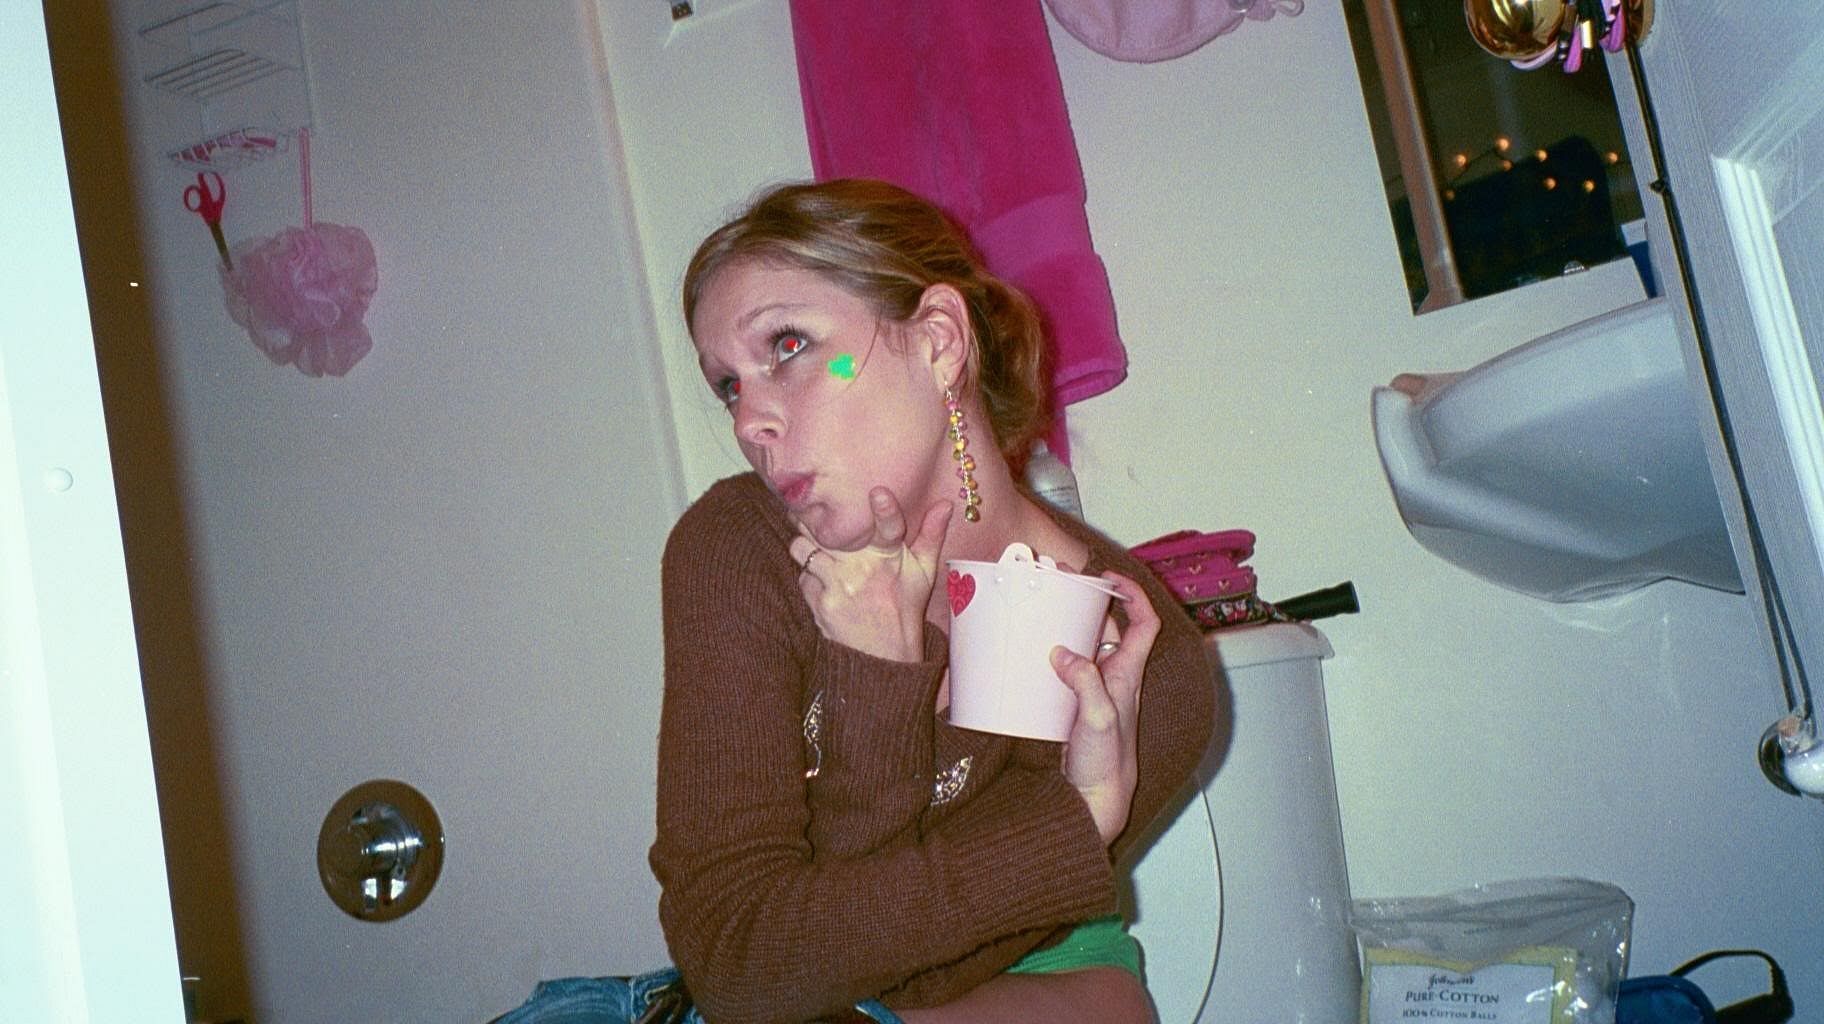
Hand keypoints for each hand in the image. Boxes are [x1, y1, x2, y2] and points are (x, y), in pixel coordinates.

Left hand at [790, 488, 952, 661]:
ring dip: (805, 545)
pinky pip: (802, 576)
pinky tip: (821, 580)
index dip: (886, 510)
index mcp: (890, 558)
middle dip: (815, 519)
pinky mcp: (821, 603)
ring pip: (803, 548)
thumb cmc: (903, 607)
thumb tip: (946, 503)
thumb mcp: (923, 573)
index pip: (891, 529)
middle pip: (829, 530)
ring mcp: (840, 586)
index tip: (878, 492)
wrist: (883, 657)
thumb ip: (931, 535)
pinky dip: (808, 575)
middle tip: (814, 513)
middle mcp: (864, 570)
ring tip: (815, 547)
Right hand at [1051, 572, 1160, 845]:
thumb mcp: (1098, 719)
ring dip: (1068, 627)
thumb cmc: (1106, 765)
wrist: (1094, 800)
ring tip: (1043, 610)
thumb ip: (1086, 684)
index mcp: (1127, 674)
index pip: (1144, 624)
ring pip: (1086, 646)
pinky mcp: (1074, 705)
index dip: (1133, 595)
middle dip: (1089, 604)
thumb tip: (1063, 654)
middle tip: (1061, 587)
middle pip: (1109, 628)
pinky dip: (1051, 655)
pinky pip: (1066, 669)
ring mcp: (1094, 691)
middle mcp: (1114, 677)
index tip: (1106, 579)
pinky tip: (1030, 653)